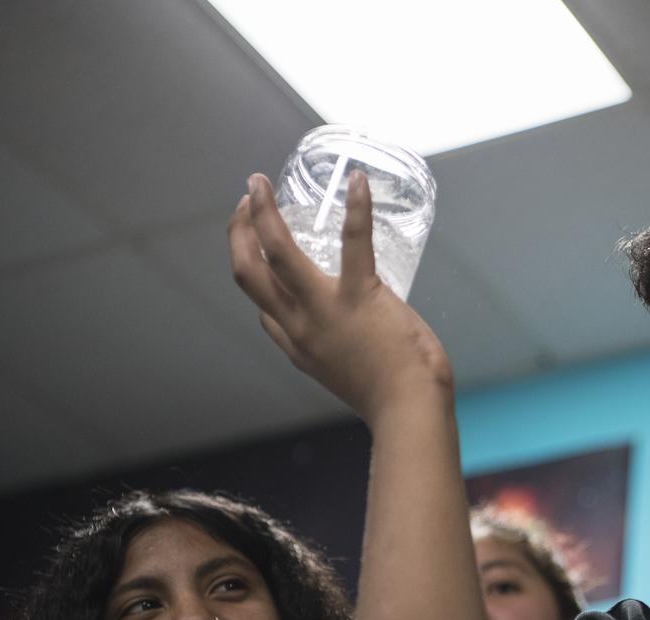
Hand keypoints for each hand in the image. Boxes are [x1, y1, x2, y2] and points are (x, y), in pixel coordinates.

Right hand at [227, 171, 453, 424]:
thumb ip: (340, 351)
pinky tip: (357, 181)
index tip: (256, 246)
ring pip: (276, 253)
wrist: (410, 408)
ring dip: (263, 214)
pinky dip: (355, 207)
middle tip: (248, 199)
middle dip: (239, 233)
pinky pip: (352, 241)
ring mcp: (325, 310)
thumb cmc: (392, 394)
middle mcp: (299, 327)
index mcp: (298, 347)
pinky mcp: (361, 296)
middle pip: (247, 274)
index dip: (255, 274)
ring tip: (259, 182)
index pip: (262, 309)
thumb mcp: (349, 375)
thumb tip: (354, 333)